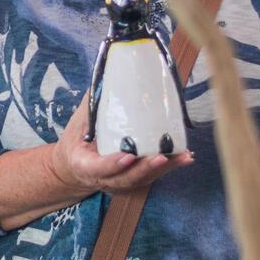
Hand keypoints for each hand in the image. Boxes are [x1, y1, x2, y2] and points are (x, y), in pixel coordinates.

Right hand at [46, 89, 194, 196]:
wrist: (73, 165)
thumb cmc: (76, 141)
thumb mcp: (77, 124)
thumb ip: (92, 106)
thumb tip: (108, 77)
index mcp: (85, 165)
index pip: (99, 169)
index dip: (113, 164)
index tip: (129, 156)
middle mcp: (104, 179)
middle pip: (127, 178)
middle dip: (146, 169)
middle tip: (162, 157)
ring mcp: (120, 182)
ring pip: (143, 179)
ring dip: (164, 169)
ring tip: (182, 156)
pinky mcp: (133, 179)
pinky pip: (152, 175)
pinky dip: (169, 167)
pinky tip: (185, 157)